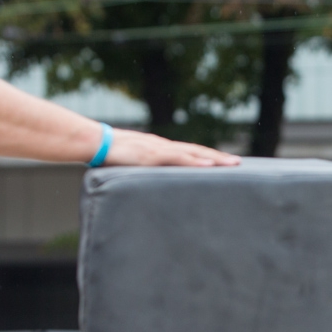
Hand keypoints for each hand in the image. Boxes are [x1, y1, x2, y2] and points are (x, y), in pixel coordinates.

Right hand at [106, 128, 240, 166]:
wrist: (93, 142)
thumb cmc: (110, 156)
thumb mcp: (133, 167)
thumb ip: (145, 174)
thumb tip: (151, 188)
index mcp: (161, 149)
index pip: (191, 153)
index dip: (208, 157)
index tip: (226, 163)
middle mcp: (164, 147)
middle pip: (197, 151)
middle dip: (218, 157)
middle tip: (239, 163)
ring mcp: (159, 149)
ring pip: (192, 153)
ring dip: (213, 158)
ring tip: (231, 163)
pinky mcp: (151, 154)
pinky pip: (177, 158)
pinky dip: (194, 161)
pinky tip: (207, 164)